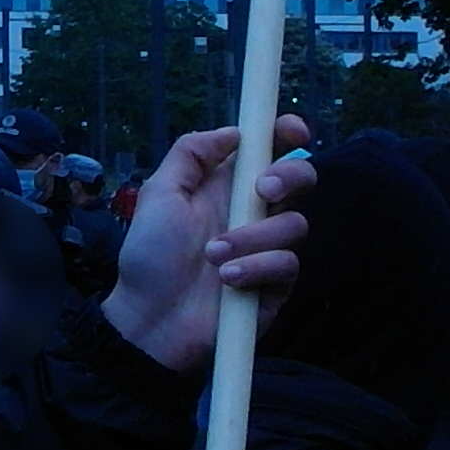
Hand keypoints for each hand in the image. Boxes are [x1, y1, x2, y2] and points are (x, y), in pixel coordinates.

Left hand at [102, 120, 311, 374]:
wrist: (151, 319)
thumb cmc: (149, 256)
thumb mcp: (159, 194)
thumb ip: (191, 153)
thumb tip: (234, 132)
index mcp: (227, 186)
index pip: (269, 151)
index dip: (287, 134)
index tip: (293, 129)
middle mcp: (253, 213)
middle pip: (300, 181)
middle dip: (290, 176)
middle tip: (262, 188)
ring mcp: (268, 249)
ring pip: (294, 225)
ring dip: (253, 237)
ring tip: (213, 255)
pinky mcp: (276, 285)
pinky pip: (287, 265)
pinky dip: (257, 267)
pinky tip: (227, 280)